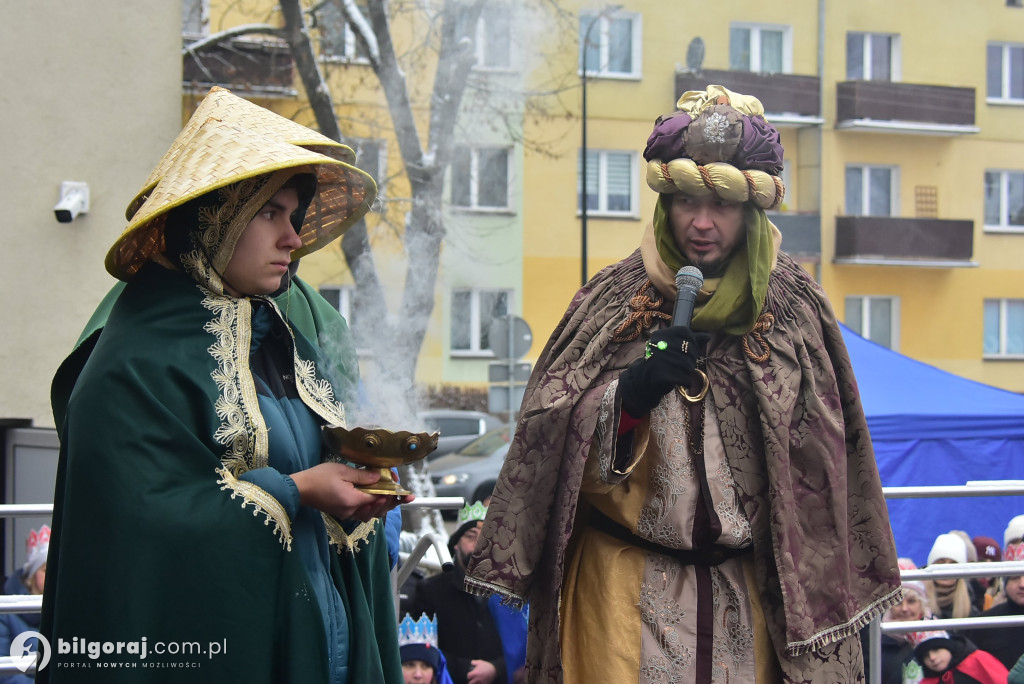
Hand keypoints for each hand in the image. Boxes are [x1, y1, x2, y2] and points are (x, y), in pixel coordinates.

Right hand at [290, 462, 407, 520]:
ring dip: (384, 507)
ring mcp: (347, 514)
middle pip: (378, 510)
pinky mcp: (343, 513)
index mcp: (353, 501)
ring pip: (371, 514)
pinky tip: (378, 501)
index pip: (379, 498)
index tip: (399, 484)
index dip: (391, 492)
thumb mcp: (342, 471)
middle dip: (393, 502)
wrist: (299, 489)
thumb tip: (380, 477)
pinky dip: (373, 508)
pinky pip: (363, 514)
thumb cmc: (318, 477)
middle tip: (405, 495)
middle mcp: (351, 511)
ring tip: (396, 499)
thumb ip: (363, 475)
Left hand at [466, 659, 497, 683]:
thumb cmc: (487, 666)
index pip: (468, 676)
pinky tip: (480, 682)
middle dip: (470, 681)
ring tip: (476, 681)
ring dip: (475, 683)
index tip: (470, 675)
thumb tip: (470, 663)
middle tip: (472, 680)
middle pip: (470, 683)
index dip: (468, 676)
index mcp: (475, 673)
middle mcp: (477, 678)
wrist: (494, 669)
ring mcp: (481, 682)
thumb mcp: (480, 662)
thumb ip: (473, 662)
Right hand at [618, 326, 707, 416]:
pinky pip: (682, 378)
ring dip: (689, 372)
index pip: (685, 332)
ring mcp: (657, 359)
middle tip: (685, 366)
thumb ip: (690, 341)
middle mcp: (658, 345)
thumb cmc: (662, 363)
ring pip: (687, 365)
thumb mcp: (673, 349)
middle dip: (692, 360)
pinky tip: (684, 383)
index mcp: (660, 335)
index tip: (690, 351)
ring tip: (684, 374)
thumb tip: (708, 336)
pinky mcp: (658, 374)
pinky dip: (687, 382)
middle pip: (688, 349)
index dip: (693, 342)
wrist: (643, 381)